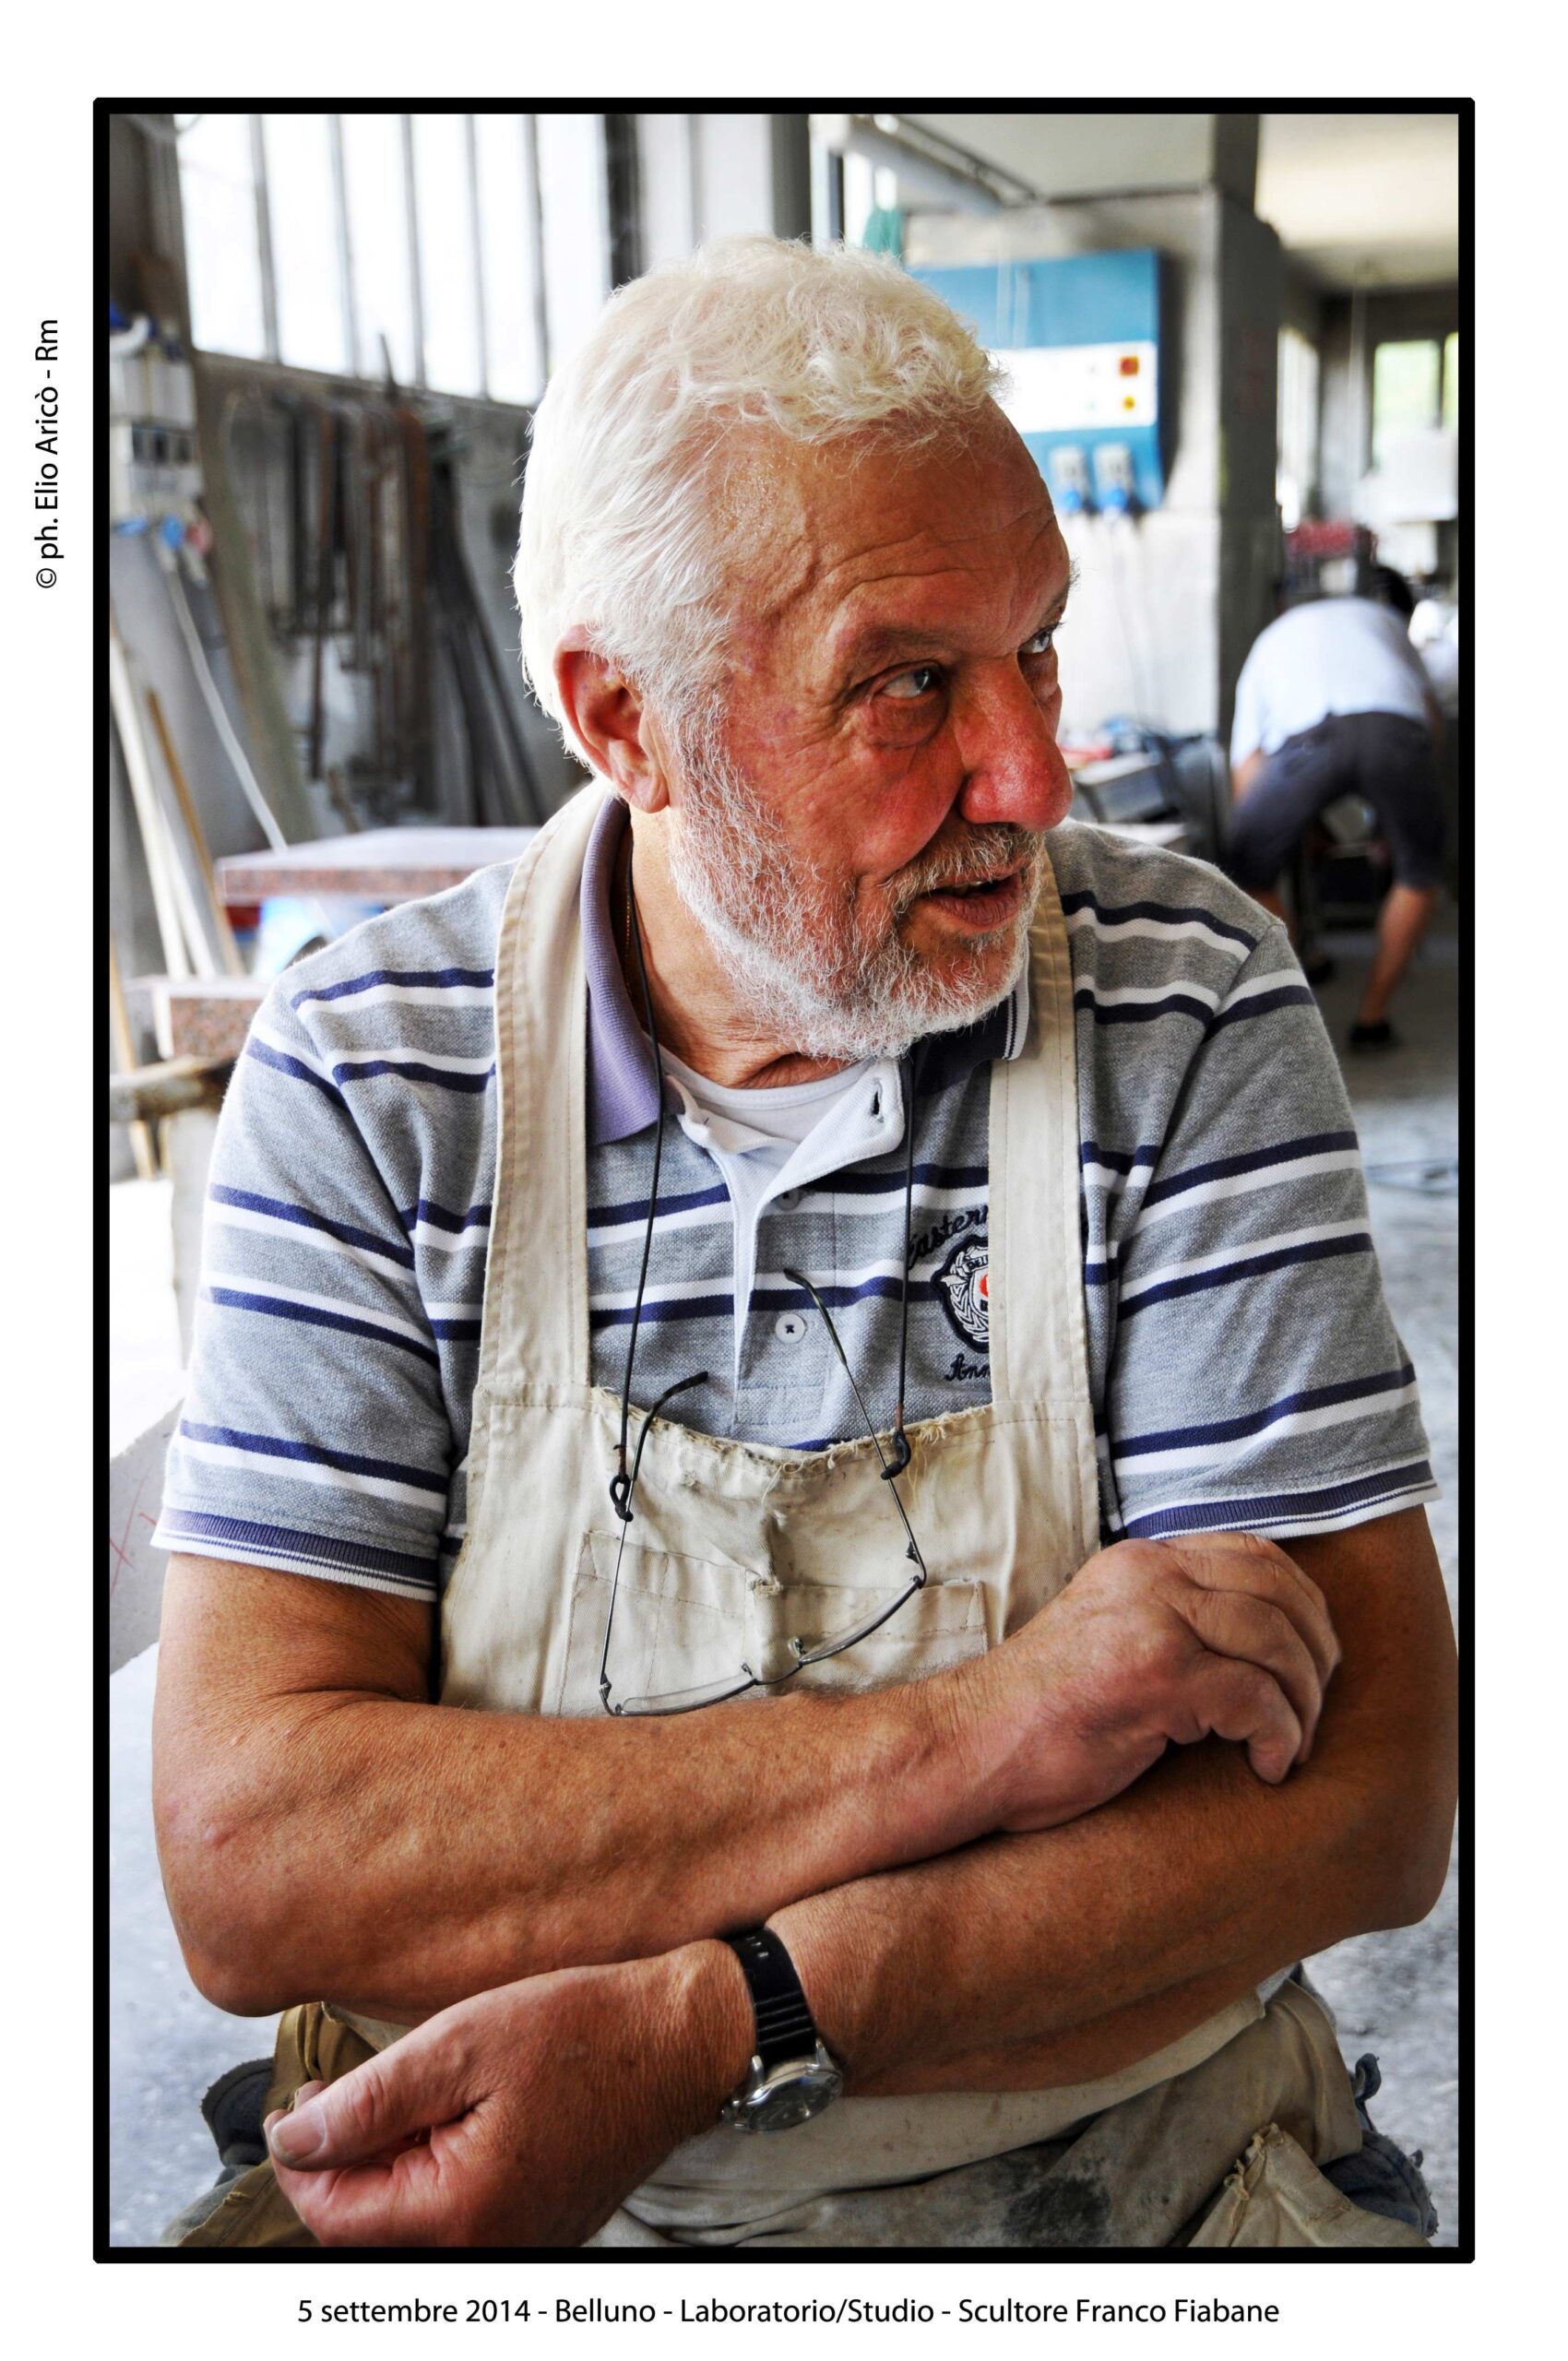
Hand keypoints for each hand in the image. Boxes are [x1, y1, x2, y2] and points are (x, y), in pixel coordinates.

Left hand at [266, 1944, 752, 2246]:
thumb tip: (296, 2140)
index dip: (301, 2157)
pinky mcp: (539, 2229)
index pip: (334, 2215)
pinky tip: (449, 2117)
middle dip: (343, 2163)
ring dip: (388, 2168)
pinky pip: (458, 2218)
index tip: (303, 2096)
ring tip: (403, 2095)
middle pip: (369, 2228)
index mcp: (460, 2211)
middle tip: (344, 2088)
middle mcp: (488, 2248)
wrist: (681, 2041)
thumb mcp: (461, 2043)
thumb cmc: (585, 2034)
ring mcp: (518, 2244)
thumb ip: (370, 2102)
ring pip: (412, 2224)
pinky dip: (433, 2175)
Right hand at [964, 1530, 1340, 1832]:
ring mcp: (1153, 1621)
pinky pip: (1258, 1698)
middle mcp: (1150, 1576)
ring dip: (1304, 1704)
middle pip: (1282, 1594)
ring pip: (1279, 1643)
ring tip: (1294, 1745)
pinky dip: (1281, 1737)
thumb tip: (1261, 1643)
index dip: (1304, 1608)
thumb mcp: (1111, 1636)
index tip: (1312, 1661)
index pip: (1257, 1556)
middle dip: (1316, 1656)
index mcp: (1141, 1562)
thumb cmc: (1041, 1715)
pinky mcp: (1156, 1675)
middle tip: (1314, 1710)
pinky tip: (1268, 1767)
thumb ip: (1171, 1620)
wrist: (968, 1747)